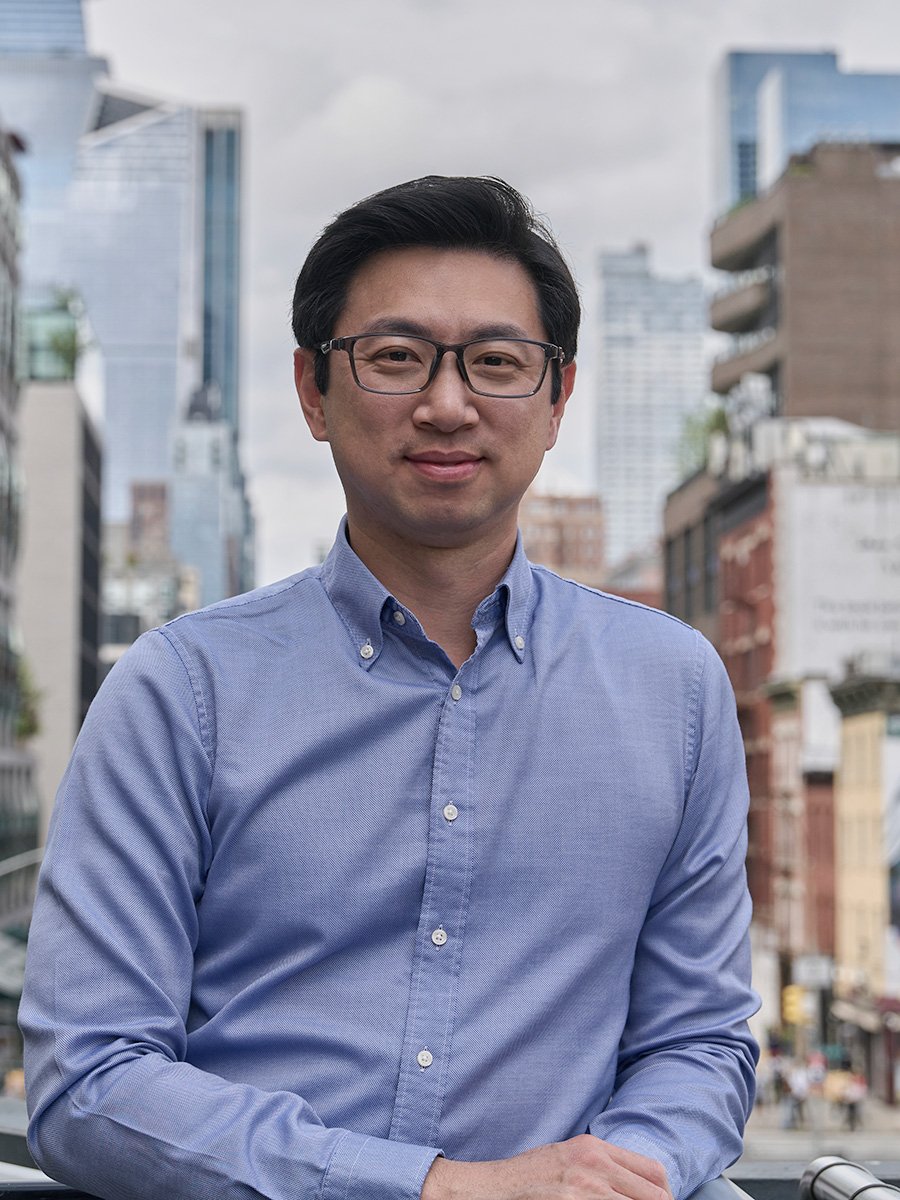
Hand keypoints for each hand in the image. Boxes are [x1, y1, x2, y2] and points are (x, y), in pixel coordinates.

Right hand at [421, 1134, 672, 1199]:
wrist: (488, 1190)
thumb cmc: (527, 1179)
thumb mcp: (568, 1159)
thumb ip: (602, 1167)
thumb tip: (639, 1189)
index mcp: (595, 1149)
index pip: (654, 1174)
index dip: (665, 1197)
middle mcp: (595, 1165)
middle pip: (655, 1197)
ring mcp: (585, 1190)